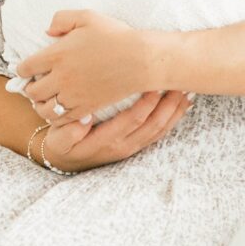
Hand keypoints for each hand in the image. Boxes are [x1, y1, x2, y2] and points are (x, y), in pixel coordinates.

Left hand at [16, 10, 156, 126]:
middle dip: (30, 88)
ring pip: (43, 109)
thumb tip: (48, 32)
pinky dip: (57, 116)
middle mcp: (60, 77)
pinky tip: (62, 108)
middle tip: (36, 84)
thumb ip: (62, 19)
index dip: (22, 69)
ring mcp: (73, 95)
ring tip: (46, 99)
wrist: (140, 60)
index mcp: (56, 54)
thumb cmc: (115, 36)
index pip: (25, 68)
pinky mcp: (86, 108)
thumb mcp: (87, 17)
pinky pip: (62, 119)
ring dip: (41, 105)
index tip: (28, 69)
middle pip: (31, 92)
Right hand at [37, 91, 191, 170]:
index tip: (155, 84)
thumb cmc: (62, 144)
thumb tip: (83, 117)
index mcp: (106, 141)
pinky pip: (159, 133)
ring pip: (160, 130)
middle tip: (179, 82)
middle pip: (153, 124)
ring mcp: (132, 147)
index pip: (132, 120)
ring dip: (175, 111)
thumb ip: (69, 131)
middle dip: (168, 104)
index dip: (146, 103)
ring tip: (186, 91)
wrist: (65, 163)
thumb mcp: (57, 139)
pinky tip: (182, 105)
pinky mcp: (136, 146)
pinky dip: (173, 119)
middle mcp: (123, 146)